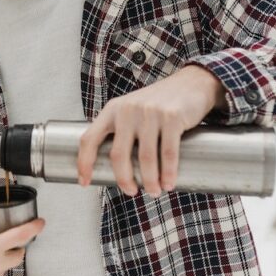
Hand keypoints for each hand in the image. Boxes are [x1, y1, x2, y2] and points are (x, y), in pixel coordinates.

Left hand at [77, 65, 225, 196]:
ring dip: (150, 181)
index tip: (84, 182)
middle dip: (124, 180)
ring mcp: (150, 113)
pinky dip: (168, 173)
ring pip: (145, 157)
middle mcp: (128, 110)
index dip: (83, 163)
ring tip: (154, 192)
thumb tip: (111, 166)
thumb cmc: (158, 103)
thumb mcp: (131, 109)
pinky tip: (169, 183)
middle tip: (131, 192)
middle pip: (118, 155)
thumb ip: (120, 130)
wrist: (191, 83)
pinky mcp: (172, 117)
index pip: (89, 139)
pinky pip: (168, 152)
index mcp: (112, 110)